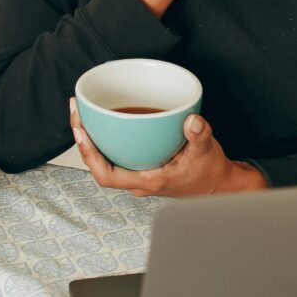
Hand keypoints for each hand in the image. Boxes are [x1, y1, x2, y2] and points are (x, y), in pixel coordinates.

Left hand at [69, 98, 267, 196]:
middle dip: (84, 139)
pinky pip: (117, 156)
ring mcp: (139, 176)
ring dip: (93, 139)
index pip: (107, 176)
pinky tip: (104, 121)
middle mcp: (139, 182)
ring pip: (107, 161)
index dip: (89, 155)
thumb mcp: (207, 151)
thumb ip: (199, 135)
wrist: (219, 185)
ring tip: (83, 113)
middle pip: (99, 165)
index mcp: (148, 182)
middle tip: (77, 111)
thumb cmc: (210, 172)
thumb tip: (192, 120)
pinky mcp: (143, 168)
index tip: (81, 131)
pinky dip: (107, 140)